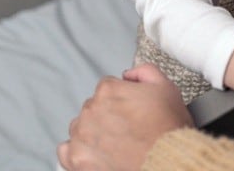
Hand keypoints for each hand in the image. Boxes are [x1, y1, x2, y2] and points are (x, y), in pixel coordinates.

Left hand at [57, 64, 192, 170]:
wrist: (167, 163)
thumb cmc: (168, 129)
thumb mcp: (167, 88)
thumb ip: (145, 72)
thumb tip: (128, 75)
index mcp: (108, 89)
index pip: (107, 88)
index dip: (122, 100)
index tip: (131, 113)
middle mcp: (90, 109)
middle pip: (93, 107)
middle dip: (107, 116)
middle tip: (126, 130)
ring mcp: (81, 135)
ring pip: (80, 128)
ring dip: (92, 133)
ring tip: (114, 145)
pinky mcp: (76, 160)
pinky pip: (66, 151)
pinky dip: (78, 152)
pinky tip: (95, 155)